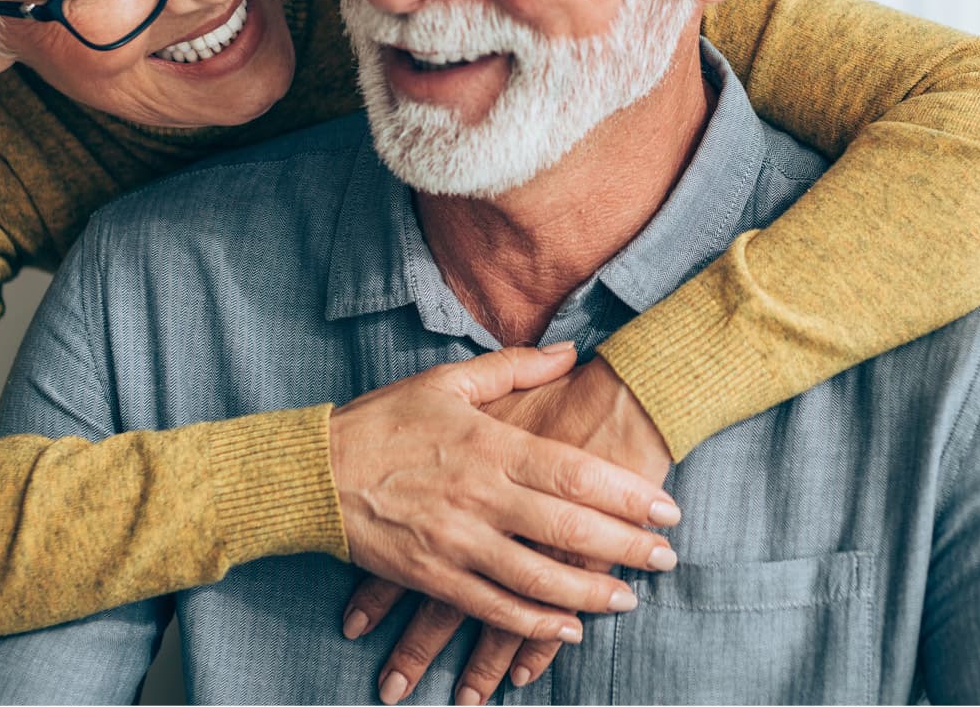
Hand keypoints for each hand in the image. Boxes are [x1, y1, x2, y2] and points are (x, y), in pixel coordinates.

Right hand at [330, 345, 678, 648]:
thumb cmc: (382, 420)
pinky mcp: (432, 576)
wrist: (312, 472)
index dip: (626, 496)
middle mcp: (478, 496)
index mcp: (486, 444)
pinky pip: (493, 608)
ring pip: (537, 579)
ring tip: (627, 601)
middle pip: (568, 529)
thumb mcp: (444, 380)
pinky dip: (534, 624)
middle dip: (626, 549)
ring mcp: (455, 541)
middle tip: (666, 559)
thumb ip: (512, 367)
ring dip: (590, 595)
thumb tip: (570, 351)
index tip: (666, 510)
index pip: (573, 472)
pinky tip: (566, 628)